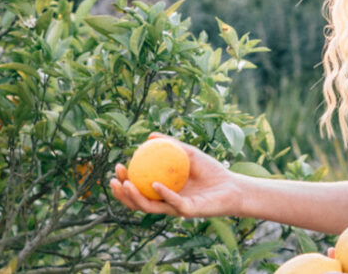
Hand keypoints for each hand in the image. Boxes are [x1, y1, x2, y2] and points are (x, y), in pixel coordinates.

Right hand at [109, 132, 241, 217]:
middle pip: (137, 202)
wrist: (233, 185)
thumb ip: (172, 145)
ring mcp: (175, 208)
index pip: (139, 188)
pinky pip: (172, 203)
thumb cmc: (212, 171)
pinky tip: (155, 184)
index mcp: (164, 191)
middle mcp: (166, 202)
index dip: (125, 180)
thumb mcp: (189, 154)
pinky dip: (163, 194)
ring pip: (149, 207)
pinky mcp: (188, 211)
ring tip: (126, 185)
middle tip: (115, 179)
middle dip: (121, 193)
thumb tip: (150, 136)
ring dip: (135, 197)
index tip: (119, 165)